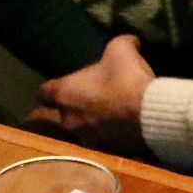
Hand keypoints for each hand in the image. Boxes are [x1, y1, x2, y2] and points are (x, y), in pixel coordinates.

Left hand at [30, 34, 152, 153]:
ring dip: (90, 122)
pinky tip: (122, 127)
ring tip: (109, 114)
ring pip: (80, 129)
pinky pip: (100, 142)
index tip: (64, 85)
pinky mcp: (104, 151)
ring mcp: (85, 137)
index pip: (43, 93)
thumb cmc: (125, 78)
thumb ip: (120, 43)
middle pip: (60, 113)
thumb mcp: (122, 49)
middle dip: (72, 107)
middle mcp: (68, 119)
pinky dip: (107, 135)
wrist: (148, 113)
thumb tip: (131, 41)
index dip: (53, 88)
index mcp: (64, 93)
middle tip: (90, 98)